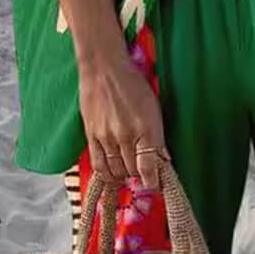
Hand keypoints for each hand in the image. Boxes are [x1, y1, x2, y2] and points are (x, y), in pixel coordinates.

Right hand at [79, 54, 169, 189]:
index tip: (155, 185)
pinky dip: (106, 173)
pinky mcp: (91, 136)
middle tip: (142, 173)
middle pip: (132, 171)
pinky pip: (98, 164)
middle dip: (139, 175)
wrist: (104, 68)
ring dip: (123, 175)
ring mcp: (107, 137)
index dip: (152, 181)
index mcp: (146, 128)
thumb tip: (162, 158)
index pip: (149, 167)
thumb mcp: (153, 108)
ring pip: (115, 171)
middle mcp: (126, 136)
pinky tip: (112, 173)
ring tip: (128, 170)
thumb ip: (157, 136)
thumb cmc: (131, 84)